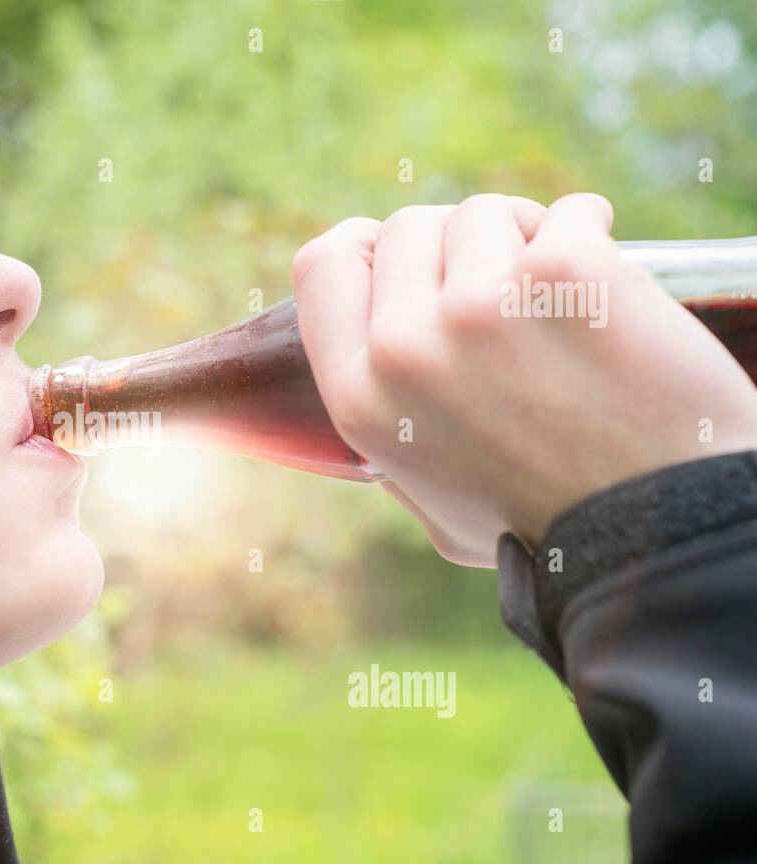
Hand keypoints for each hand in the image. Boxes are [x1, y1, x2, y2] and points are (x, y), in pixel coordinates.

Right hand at [292, 193, 756, 566]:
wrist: (657, 534)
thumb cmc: (545, 526)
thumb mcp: (427, 502)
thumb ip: (392, 434)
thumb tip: (385, 376)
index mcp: (357, 398)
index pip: (324, 264)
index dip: (368, 247)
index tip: (412, 257)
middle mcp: (404, 347)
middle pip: (407, 228)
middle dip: (457, 248)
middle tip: (505, 287)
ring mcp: (480, 305)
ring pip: (483, 213)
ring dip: (522, 237)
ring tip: (559, 292)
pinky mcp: (564, 273)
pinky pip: (570, 209)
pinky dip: (593, 230)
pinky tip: (607, 275)